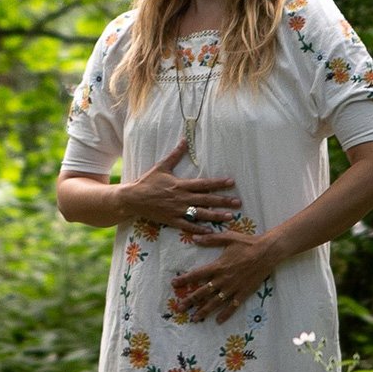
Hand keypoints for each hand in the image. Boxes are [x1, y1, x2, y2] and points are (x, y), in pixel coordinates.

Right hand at [126, 139, 240, 234]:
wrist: (133, 198)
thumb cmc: (148, 181)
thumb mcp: (162, 166)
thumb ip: (175, 154)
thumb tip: (185, 139)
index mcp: (181, 185)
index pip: (204, 184)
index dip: (218, 183)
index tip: (232, 182)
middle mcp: (182, 198)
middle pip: (207, 200)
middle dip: (223, 201)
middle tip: (238, 203)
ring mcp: (178, 210)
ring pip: (201, 214)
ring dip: (217, 216)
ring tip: (231, 217)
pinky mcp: (172, 220)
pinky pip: (188, 226)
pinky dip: (199, 229)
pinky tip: (211, 231)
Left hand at [171, 230, 275, 324]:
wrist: (267, 252)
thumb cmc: (247, 243)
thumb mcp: (228, 237)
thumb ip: (210, 239)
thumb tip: (195, 238)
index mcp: (218, 266)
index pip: (197, 275)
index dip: (184, 279)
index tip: (174, 284)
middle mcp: (223, 279)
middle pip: (203, 292)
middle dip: (190, 300)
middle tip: (179, 308)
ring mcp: (233, 288)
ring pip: (215, 302)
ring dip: (203, 310)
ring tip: (194, 318)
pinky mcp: (243, 293)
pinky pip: (232, 306)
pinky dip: (225, 314)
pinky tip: (218, 321)